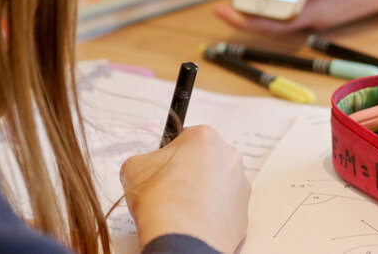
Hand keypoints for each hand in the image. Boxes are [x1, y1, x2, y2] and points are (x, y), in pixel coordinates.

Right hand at [120, 126, 249, 252]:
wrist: (183, 240)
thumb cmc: (160, 200)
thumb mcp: (134, 168)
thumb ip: (144, 160)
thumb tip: (147, 167)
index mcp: (205, 137)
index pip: (185, 139)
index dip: (170, 156)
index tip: (162, 170)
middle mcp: (229, 156)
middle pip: (205, 160)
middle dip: (189, 173)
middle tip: (170, 191)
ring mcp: (240, 186)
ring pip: (217, 185)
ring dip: (202, 194)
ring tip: (182, 210)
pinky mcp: (244, 214)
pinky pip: (224, 210)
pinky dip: (211, 215)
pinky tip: (194, 223)